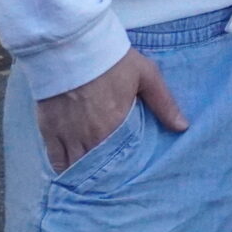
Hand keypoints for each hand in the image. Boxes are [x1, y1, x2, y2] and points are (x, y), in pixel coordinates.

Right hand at [35, 49, 186, 173]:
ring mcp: (67, 135)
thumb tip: (182, 127)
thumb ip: (164, 103)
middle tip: (113, 186)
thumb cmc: (112, 60)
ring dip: (85, 176)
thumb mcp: (146, 76)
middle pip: (99, 169)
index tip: (132, 180)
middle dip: (106, 178)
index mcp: (115, 127)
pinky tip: (70, 175)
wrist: (71, 45)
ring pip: (76, 167)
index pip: (123, 162)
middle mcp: (90, 137)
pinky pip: (55, 159)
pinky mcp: (48, 129)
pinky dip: (63, 169)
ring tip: (93, 185)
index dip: (127, 173)